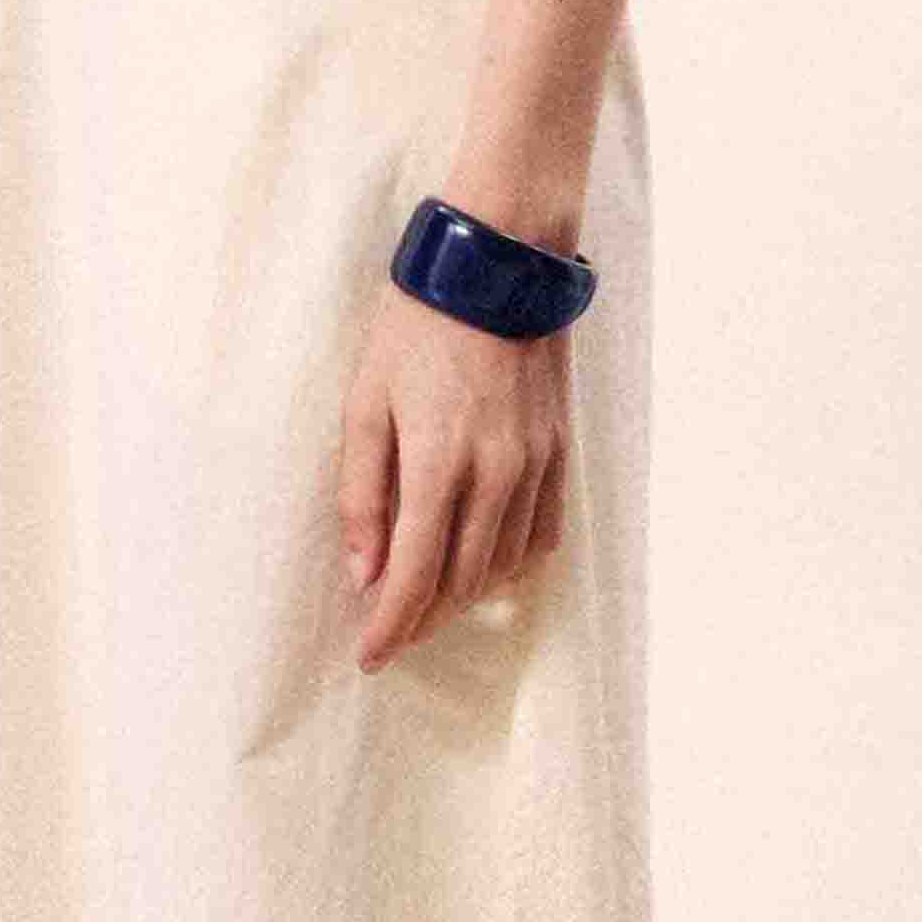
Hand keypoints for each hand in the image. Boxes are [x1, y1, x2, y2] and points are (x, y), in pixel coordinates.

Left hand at [337, 277, 571, 666]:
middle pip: (461, 582)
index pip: (414, 576)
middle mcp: (496, 474)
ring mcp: (535, 465)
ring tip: (429, 601)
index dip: (390, 627)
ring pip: (504, 567)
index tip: (369, 657)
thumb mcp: (365, 401)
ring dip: (465, 595)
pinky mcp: (559, 451)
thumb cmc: (417, 325)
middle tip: (390, 634)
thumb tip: (363, 572)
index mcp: (438, 463)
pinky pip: (541, 535)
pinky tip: (483, 564)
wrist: (497, 264)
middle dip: (422, 619)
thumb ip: (362, 492)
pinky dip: (510, 564)